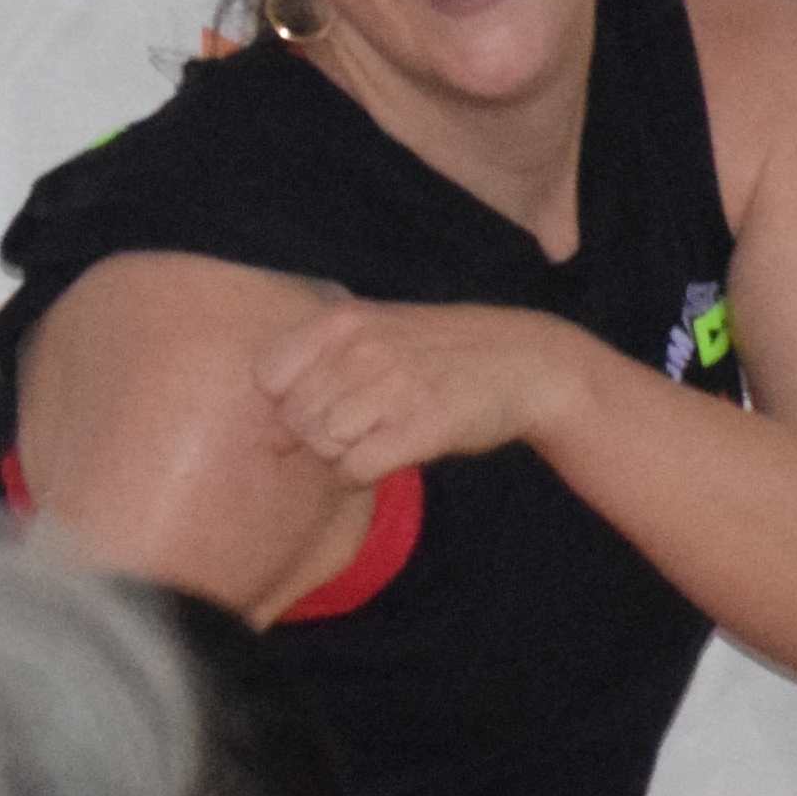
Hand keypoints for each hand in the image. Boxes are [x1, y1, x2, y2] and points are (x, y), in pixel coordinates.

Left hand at [250, 302, 591, 487]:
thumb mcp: (376, 338)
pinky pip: (355, 469)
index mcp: (343, 321)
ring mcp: (393, 385)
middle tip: (364, 426)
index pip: (267, 376)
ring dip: (344, 455)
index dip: (287, 401)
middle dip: (319, 435)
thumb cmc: (442, 355)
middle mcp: (362, 348)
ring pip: (322, 446)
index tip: (324, 403)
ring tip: (381, 436)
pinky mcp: (420, 425)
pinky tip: (391, 454)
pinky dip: (365, 474)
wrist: (530, 362)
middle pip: (295, 419)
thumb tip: (267, 437)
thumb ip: (318, 372)